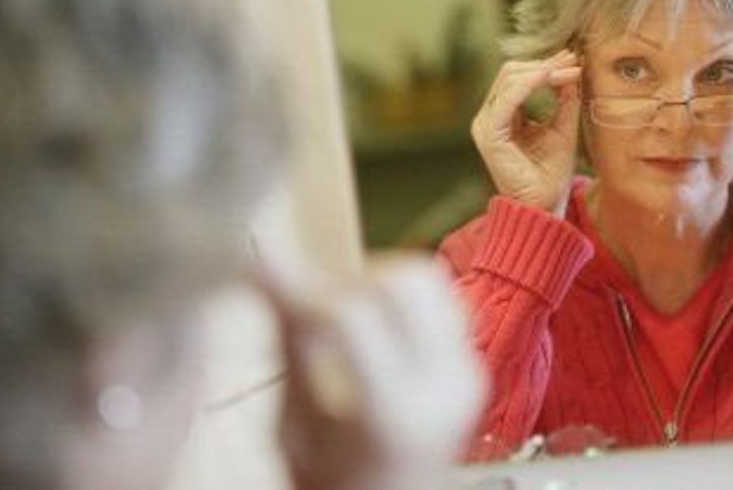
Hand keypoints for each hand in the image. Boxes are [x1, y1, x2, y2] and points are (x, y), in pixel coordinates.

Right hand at [258, 258, 484, 489]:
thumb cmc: (329, 485)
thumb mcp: (294, 428)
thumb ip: (288, 344)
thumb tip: (260, 264)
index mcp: (395, 417)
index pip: (350, 317)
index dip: (302, 287)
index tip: (264, 274)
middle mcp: (445, 389)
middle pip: (406, 283)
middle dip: (349, 280)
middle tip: (310, 302)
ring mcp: (466, 375)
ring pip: (427, 280)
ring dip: (377, 281)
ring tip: (338, 315)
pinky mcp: (472, 365)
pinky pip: (439, 301)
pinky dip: (399, 298)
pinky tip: (369, 327)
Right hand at [470, 49, 582, 211]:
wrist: (543, 206)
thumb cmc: (550, 174)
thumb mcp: (562, 128)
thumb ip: (564, 100)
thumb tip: (571, 70)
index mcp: (501, 115)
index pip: (517, 78)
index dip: (545, 65)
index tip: (573, 61)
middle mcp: (489, 117)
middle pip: (510, 72)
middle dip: (544, 64)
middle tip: (572, 62)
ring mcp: (486, 125)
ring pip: (508, 79)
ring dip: (542, 71)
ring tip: (569, 71)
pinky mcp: (490, 135)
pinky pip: (507, 98)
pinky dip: (530, 83)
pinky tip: (551, 77)